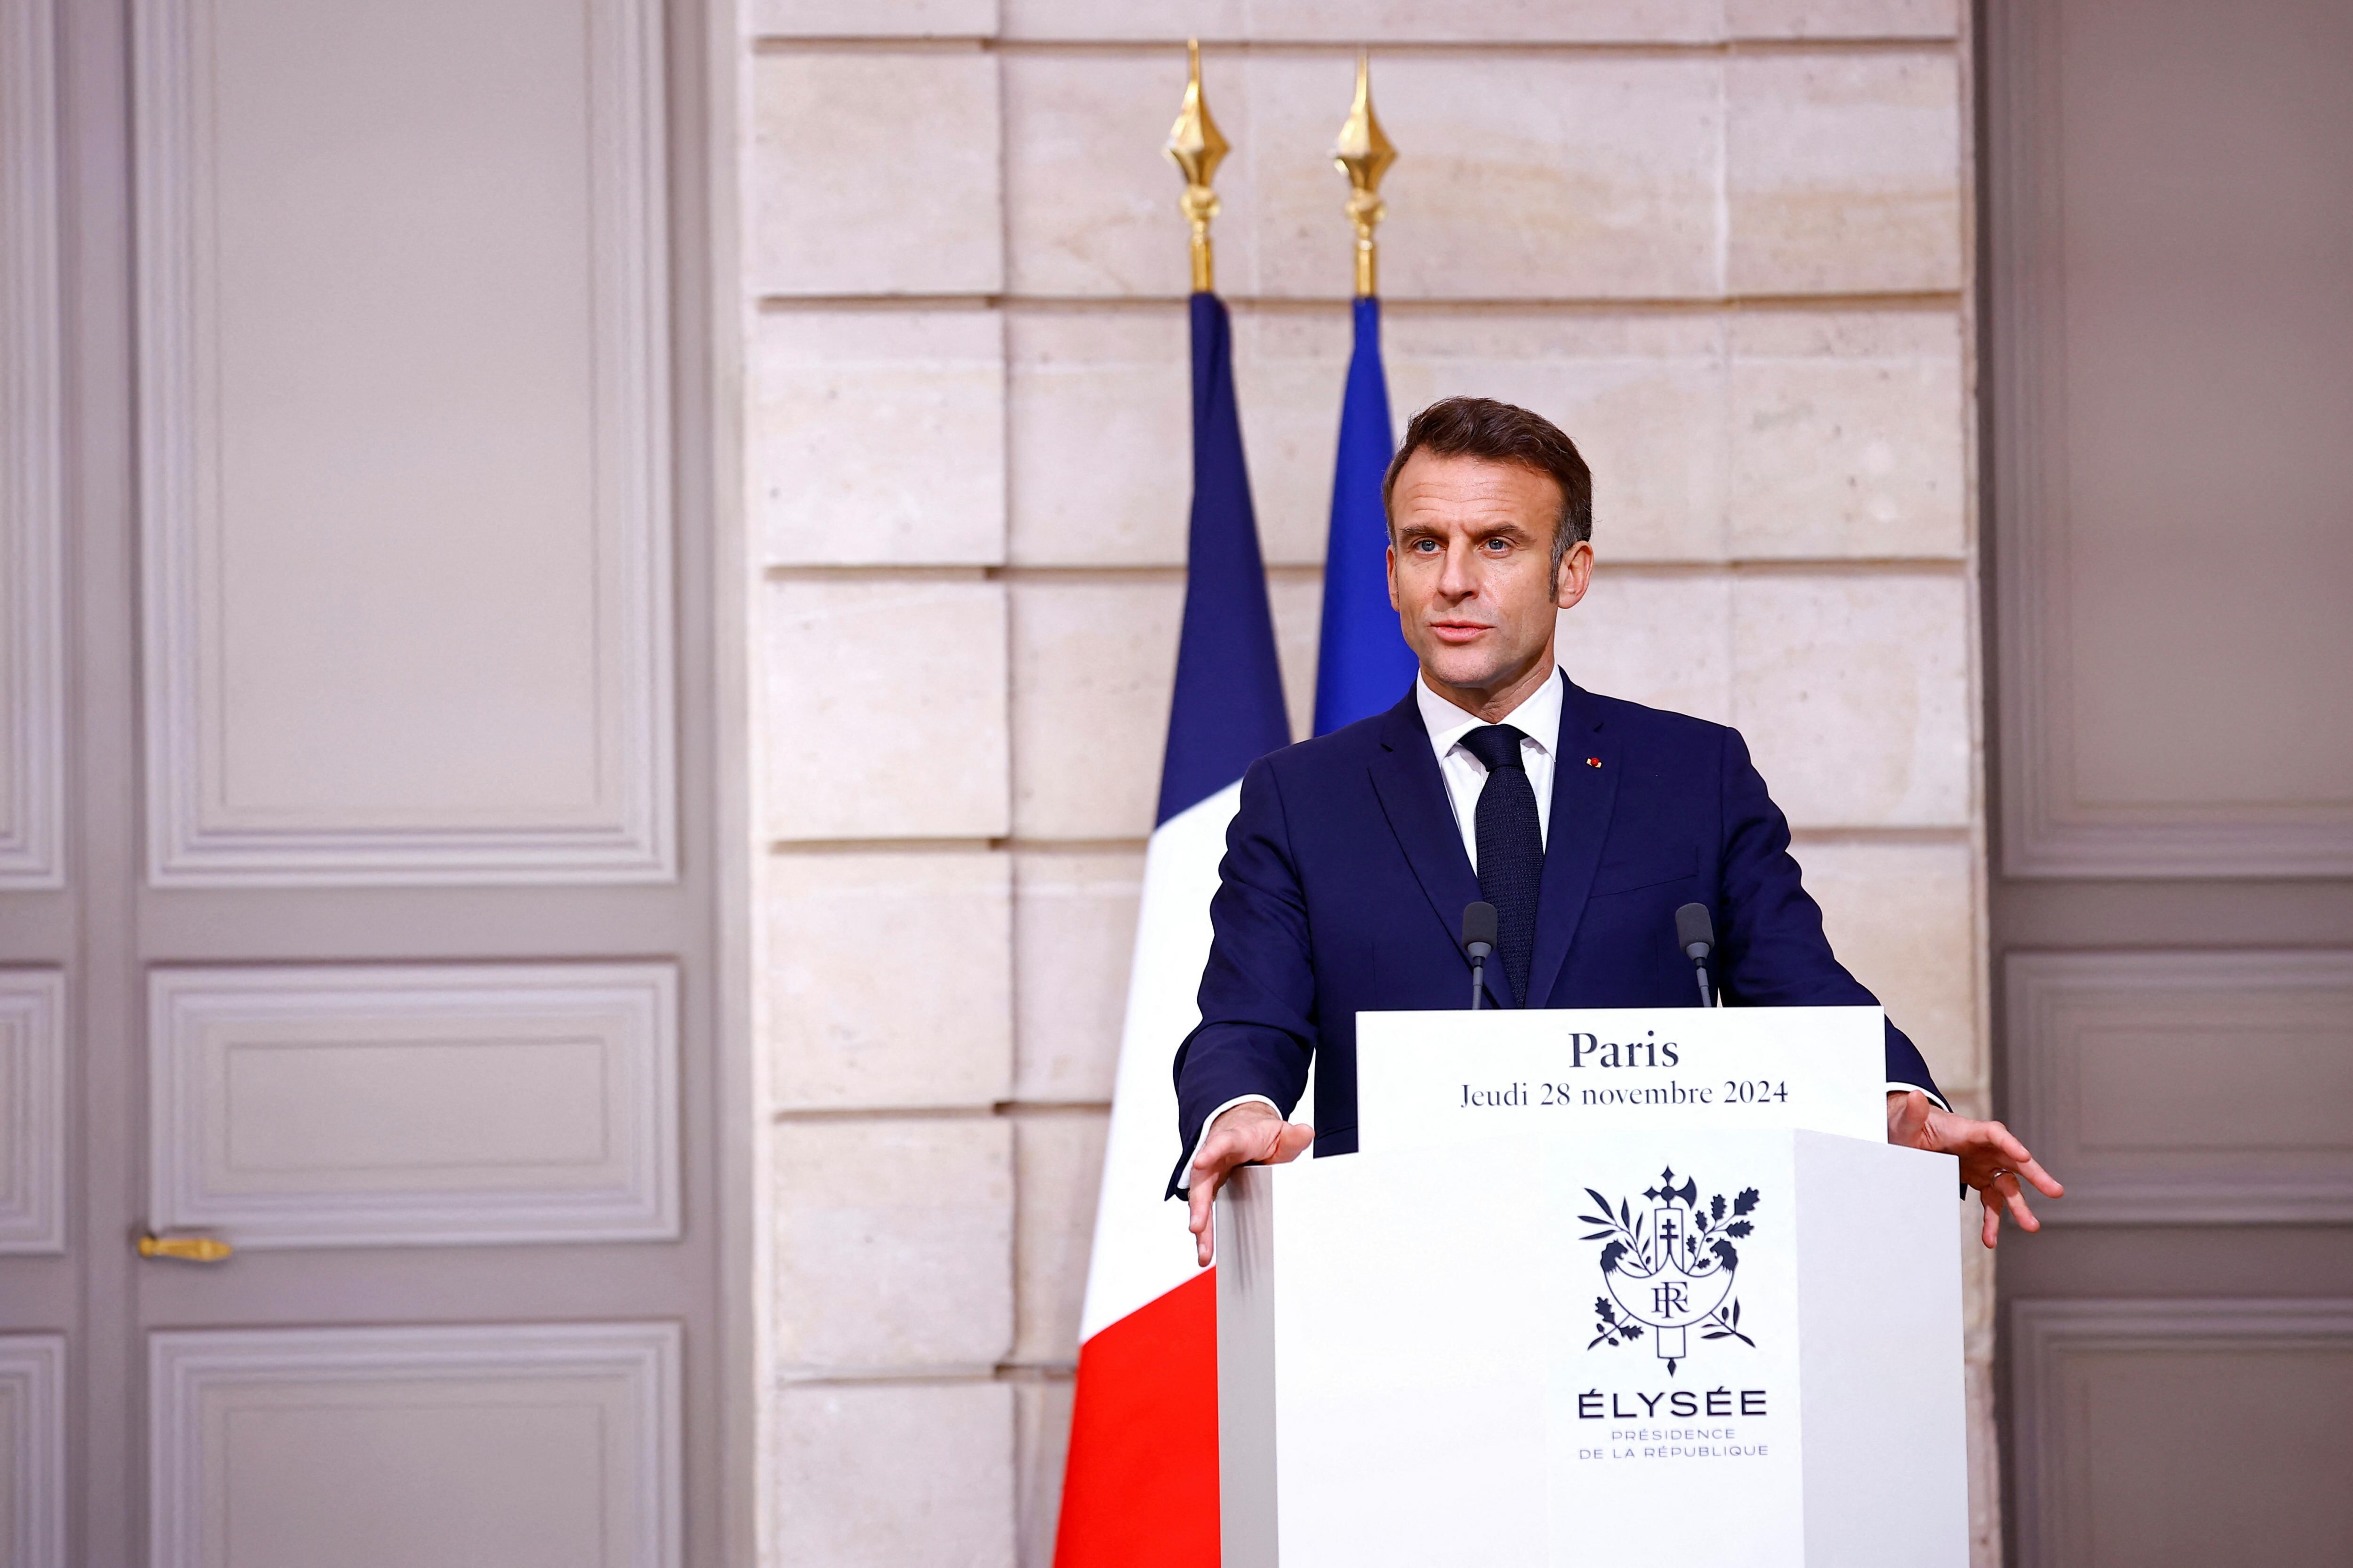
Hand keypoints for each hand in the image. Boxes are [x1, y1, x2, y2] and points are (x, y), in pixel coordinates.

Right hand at [1185, 1102, 1313, 1266]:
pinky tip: (1205, 1250)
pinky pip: (1204, 1210)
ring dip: (1201, 1225)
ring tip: (1203, 1251)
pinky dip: (1205, 1230)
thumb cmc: (1258, 1133)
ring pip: (1199, 1199)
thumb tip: (1305, 1132)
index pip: (1222, 1143)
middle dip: (1199, 1204)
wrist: (1242, 1126)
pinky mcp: (1210, 1188)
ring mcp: (1210, 1173)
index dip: (1211, 1152)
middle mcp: (1216, 1156)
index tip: (1200, 1162)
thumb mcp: (1279, 1132)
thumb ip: (1292, 1136)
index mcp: (1235, 1139)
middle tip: (1196, 1227)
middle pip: (1202, 1179)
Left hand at [1887, 1090, 2062, 1248]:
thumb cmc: (1910, 1125)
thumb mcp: (1906, 1121)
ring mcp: (1983, 1164)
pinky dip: (1992, 1220)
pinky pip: (1991, 1201)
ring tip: (2031, 1226)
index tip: (2024, 1155)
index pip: (1994, 1134)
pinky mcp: (1979, 1179)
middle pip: (2014, 1159)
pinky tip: (1990, 1239)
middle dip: (2035, 1175)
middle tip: (2055, 1191)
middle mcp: (1982, 1148)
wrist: (1909, 1135)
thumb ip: (1912, 1113)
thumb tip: (1914, 1097)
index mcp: (1967, 1131)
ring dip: (2019, 1206)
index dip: (2010, 1144)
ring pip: (2008, 1185)